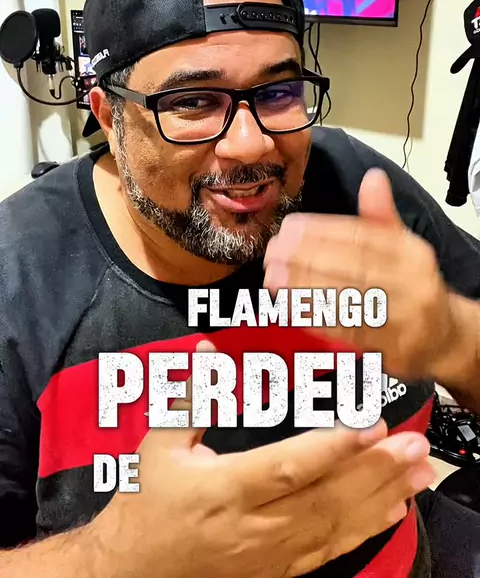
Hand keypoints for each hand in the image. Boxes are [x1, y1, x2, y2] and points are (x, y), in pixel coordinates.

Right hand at [91, 340, 434, 577]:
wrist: (133, 571)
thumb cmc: (146, 503)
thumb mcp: (157, 444)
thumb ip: (190, 398)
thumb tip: (210, 349)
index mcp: (225, 488)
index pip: (288, 466)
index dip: (332, 447)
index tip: (371, 424)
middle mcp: (255, 525)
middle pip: (325, 497)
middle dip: (375, 470)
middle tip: (415, 444)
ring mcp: (270, 552)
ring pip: (335, 525)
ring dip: (381, 497)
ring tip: (419, 473)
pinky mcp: (278, 568)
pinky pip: (329, 551)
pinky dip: (366, 530)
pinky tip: (394, 510)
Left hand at [264, 168, 454, 381]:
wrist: (442, 337)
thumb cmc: (411, 284)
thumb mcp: (403, 245)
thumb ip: (380, 215)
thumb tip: (373, 177)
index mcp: (412, 254)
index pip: (363, 238)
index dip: (323, 231)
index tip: (290, 227)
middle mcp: (412, 285)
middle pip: (351, 268)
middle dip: (307, 259)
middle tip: (274, 253)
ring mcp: (404, 320)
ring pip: (346, 300)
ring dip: (304, 288)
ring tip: (273, 277)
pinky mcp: (390, 349)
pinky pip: (346, 331)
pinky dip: (315, 318)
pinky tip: (289, 305)